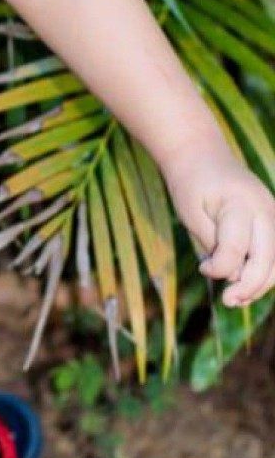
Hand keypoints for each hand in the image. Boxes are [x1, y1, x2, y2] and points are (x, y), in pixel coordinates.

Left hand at [163, 146, 274, 306]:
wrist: (202, 157)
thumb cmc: (192, 185)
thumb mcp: (191, 213)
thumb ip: (213, 244)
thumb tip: (233, 275)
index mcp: (239, 203)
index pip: (236, 248)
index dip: (219, 268)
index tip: (203, 269)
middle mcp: (265, 210)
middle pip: (267, 259)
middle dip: (249, 286)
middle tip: (227, 300)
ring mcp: (274, 216)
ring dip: (260, 285)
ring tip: (235, 298)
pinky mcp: (274, 223)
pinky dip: (264, 274)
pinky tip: (244, 287)